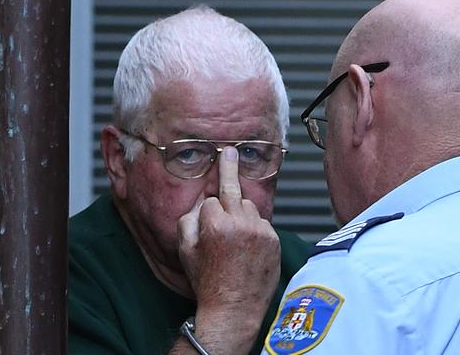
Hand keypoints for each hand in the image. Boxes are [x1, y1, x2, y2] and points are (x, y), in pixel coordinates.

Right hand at [175, 147, 280, 353]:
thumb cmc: (207, 280)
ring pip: (249, 206)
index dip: (205, 213)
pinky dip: (255, 229)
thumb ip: (188, 220)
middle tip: (228, 152)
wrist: (235, 308)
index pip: (210, 200)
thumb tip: (200, 203)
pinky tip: (248, 248)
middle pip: (232, 191)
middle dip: (228, 172)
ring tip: (235, 239)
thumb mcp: (185, 250)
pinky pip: (262, 223)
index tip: (206, 215)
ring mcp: (261, 231)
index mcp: (215, 224)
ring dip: (241, 214)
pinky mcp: (274, 240)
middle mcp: (241, 223)